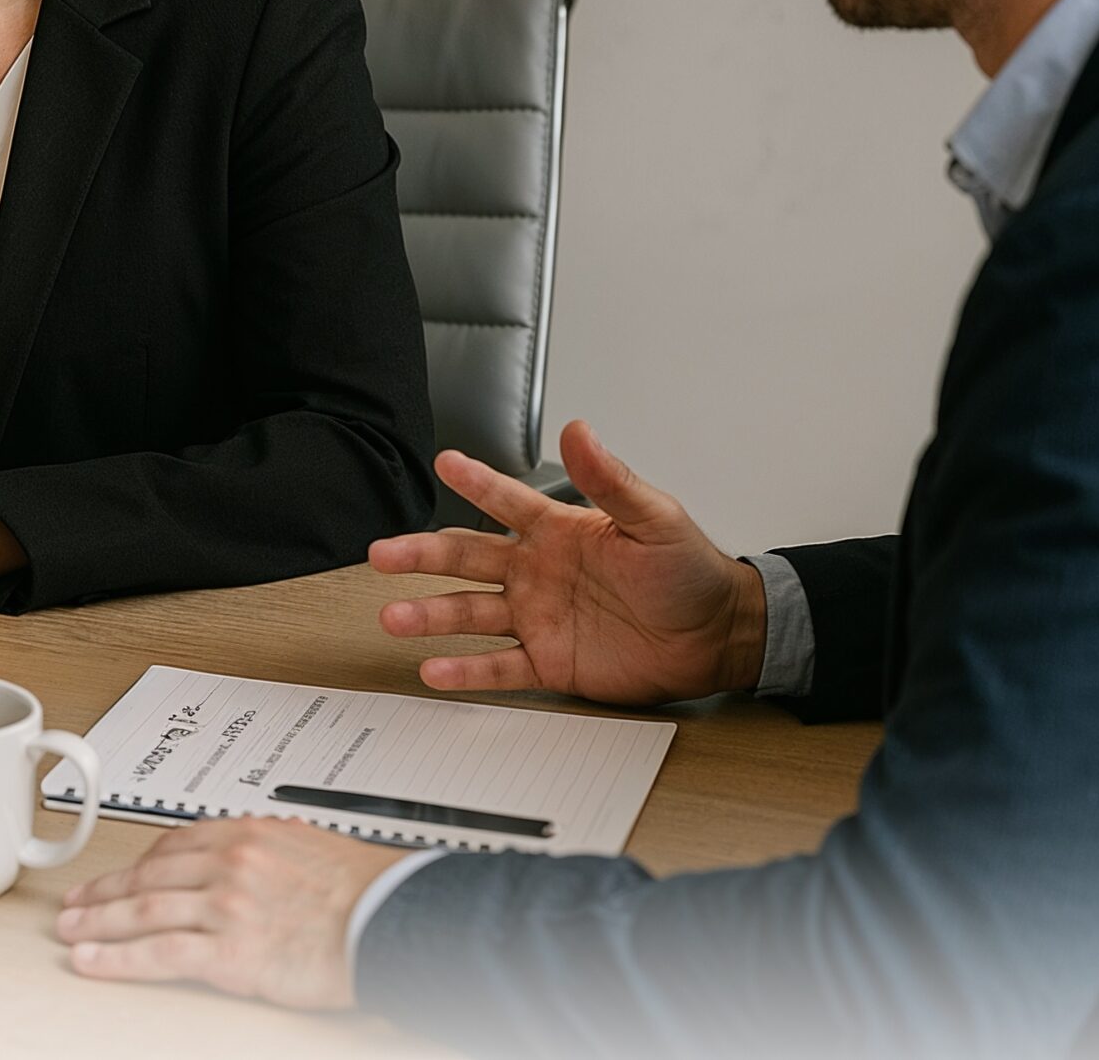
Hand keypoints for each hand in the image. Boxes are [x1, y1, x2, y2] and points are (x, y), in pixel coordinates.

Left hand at [58, 818, 401, 1008]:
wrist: (392, 918)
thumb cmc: (365, 889)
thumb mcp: (309, 847)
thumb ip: (268, 850)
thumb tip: (253, 856)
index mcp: (246, 834)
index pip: (174, 844)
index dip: (138, 863)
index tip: (119, 873)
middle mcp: (228, 863)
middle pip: (148, 875)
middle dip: (105, 890)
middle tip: (75, 901)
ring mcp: (224, 906)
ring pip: (143, 911)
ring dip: (99, 921)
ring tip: (71, 930)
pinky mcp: (229, 951)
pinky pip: (158, 953)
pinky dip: (117, 957)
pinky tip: (92, 960)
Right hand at [368, 419, 765, 704]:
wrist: (717, 637)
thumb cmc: (689, 572)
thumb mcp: (654, 520)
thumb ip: (611, 481)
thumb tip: (579, 430)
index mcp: (557, 532)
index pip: (505, 501)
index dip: (476, 482)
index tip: (445, 462)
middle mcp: (535, 572)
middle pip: (465, 558)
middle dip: (420, 555)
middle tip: (381, 554)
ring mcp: (537, 618)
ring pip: (469, 613)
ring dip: (429, 615)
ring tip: (391, 618)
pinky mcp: (549, 661)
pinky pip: (499, 666)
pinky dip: (466, 670)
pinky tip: (433, 670)